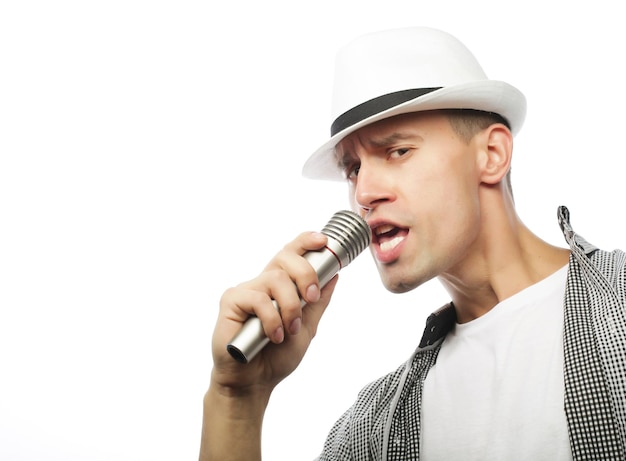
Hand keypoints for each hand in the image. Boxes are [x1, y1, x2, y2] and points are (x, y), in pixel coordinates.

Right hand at [210, 230, 338, 392]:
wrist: (254, 382)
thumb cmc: (276, 357)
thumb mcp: (307, 328)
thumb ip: (318, 303)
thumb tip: (334, 276)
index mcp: (280, 286)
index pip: (291, 254)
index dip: (305, 242)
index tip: (322, 241)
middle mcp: (262, 283)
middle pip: (285, 257)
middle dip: (306, 275)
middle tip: (311, 298)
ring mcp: (246, 290)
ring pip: (275, 278)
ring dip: (290, 306)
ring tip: (289, 329)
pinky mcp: (231, 300)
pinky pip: (258, 298)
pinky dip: (271, 319)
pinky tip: (272, 336)